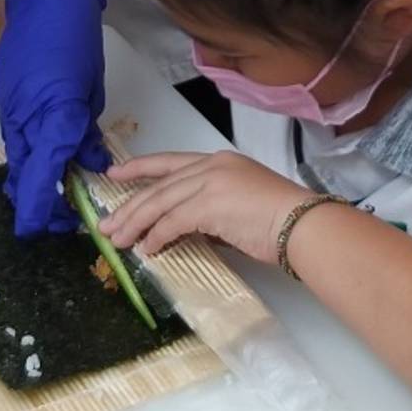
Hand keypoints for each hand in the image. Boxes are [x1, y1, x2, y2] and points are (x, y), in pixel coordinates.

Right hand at [0, 0, 109, 237]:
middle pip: (23, 178)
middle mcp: (23, 119)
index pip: (40, 181)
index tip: (52, 231)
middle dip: (40, 203)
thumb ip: (87, 131)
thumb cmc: (76, 36)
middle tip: (65, 215)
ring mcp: (8, 108)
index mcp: (52, 118)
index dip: (42, 213)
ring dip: (35, 179)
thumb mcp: (92, 89)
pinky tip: (49, 152)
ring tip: (62, 187)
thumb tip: (92, 162)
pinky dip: (30, 152)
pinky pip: (15, 136)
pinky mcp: (4, 98)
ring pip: (17, 159)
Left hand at [103, 150, 310, 265]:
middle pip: (159, 185)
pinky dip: (157, 237)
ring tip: (118, 240)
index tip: (115, 174)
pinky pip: (173, 221)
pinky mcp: (210, 204)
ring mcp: (211, 182)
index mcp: (220, 161)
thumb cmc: (280, 221)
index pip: (170, 162)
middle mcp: (212, 166)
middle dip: (130, 205)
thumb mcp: (239, 208)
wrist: (303, 225)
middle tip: (108, 224)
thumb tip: (183, 231)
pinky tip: (148, 249)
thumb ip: (209, 213)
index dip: (140, 167)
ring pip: (160, 201)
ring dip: (136, 223)